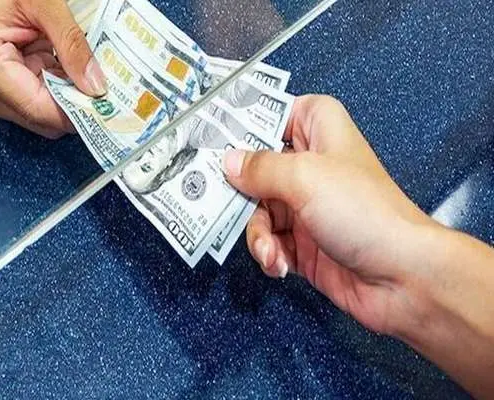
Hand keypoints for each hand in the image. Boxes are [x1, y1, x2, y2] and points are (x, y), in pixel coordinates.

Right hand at [0, 0, 105, 137]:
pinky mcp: (12, 98)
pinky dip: (66, 94)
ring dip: (73, 100)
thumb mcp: (46, 4)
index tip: (107, 106)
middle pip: (46, 121)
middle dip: (77, 106)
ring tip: (87, 76)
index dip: (76, 112)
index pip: (39, 110)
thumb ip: (72, 43)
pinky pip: (49, 108)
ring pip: (51, 119)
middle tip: (105, 88)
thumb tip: (95, 86)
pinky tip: (74, 75)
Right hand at [222, 95, 435, 334]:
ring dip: (257, 232)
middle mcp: (311, 165)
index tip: (216, 136)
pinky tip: (279, 263)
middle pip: (255, 167)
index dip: (248, 122)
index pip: (277, 112)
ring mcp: (305, 206)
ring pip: (257, 209)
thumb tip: (228, 161)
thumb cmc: (364, 213)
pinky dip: (268, 253)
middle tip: (217, 200)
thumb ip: (260, 167)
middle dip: (241, 191)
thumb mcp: (305, 178)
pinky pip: (268, 241)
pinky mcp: (302, 242)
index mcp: (320, 131)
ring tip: (270, 250)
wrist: (401, 278)